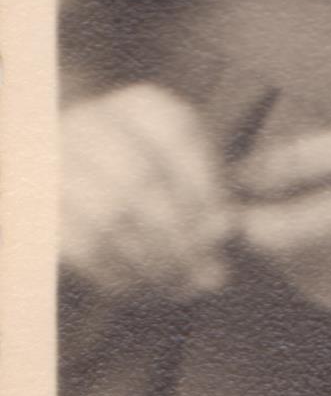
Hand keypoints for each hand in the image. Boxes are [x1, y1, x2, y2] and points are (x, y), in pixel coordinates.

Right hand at [62, 83, 232, 301]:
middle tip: (207, 273)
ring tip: (181, 286)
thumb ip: (213, 192)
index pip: (176, 138)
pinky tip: (145, 290)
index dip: (204, 189)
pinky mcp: (40, 209)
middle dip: (179, 234)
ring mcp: (57, 165)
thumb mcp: (191, 165)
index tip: (225, 231)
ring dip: (151, 262)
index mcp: (140, 105)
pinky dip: (119, 276)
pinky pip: (80, 247)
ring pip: (107, 217)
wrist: (85, 168)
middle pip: (139, 179)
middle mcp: (92, 124)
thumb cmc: (156, 169)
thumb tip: (225, 232)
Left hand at [231, 122, 330, 317]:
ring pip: (288, 270)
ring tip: (325, 205)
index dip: (238, 215)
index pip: (273, 232)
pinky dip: (308, 257)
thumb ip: (295, 159)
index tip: (227, 191)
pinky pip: (309, 283)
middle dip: (266, 220)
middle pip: (275, 253)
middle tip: (285, 187)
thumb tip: (234, 177)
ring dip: (287, 239)